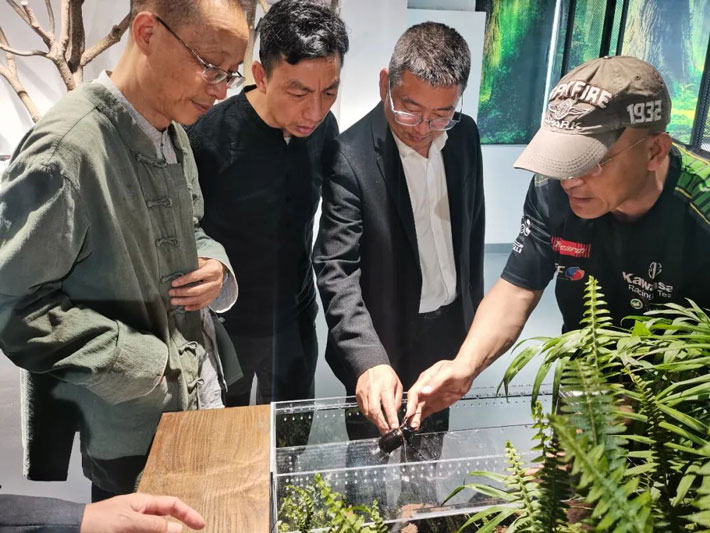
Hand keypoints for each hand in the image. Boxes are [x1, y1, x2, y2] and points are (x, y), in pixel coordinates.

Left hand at [80, 493, 204, 531]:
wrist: (71, 531)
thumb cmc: (97, 522)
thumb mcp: (127, 521)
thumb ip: (153, 525)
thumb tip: (179, 529)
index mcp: (143, 504)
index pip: (172, 505)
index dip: (188, 514)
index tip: (201, 526)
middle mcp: (141, 516)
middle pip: (166, 524)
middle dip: (176, 531)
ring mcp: (134, 529)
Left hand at [169, 258, 225, 310]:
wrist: (220, 270)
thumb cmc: (207, 264)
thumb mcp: (201, 261)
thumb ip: (191, 266)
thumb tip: (176, 271)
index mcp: (212, 271)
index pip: (195, 277)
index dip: (183, 281)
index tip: (173, 283)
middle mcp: (215, 282)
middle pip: (197, 290)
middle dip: (182, 293)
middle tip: (171, 292)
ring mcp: (215, 291)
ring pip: (199, 299)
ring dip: (185, 301)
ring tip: (174, 301)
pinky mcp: (214, 297)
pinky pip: (203, 304)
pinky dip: (194, 307)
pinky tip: (185, 307)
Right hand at [355, 364, 402, 433]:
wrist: (371, 366)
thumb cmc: (386, 375)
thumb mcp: (398, 385)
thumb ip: (397, 401)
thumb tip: (396, 415)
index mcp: (385, 387)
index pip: (388, 406)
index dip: (391, 418)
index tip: (395, 428)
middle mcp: (373, 391)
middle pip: (375, 411)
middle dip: (381, 425)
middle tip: (387, 433)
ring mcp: (363, 394)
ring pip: (368, 413)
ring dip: (376, 423)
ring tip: (383, 428)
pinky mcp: (358, 396)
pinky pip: (363, 410)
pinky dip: (370, 417)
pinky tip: (376, 420)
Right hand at [405, 358, 475, 429]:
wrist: (467, 372)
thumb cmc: (457, 368)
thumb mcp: (447, 373)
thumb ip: (436, 382)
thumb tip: (425, 391)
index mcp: (425, 379)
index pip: (414, 393)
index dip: (410, 403)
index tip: (409, 412)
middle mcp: (425, 389)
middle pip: (415, 403)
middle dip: (411, 413)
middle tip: (410, 424)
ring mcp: (430, 397)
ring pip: (420, 409)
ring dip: (415, 418)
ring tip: (413, 427)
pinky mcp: (436, 403)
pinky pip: (426, 411)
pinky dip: (421, 418)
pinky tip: (417, 424)